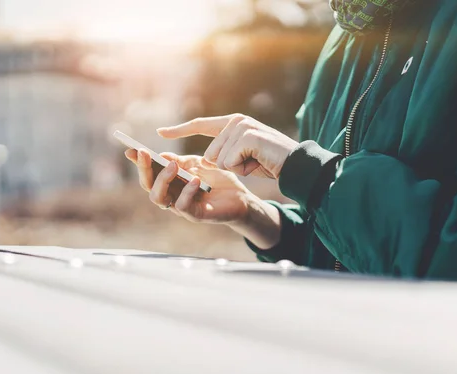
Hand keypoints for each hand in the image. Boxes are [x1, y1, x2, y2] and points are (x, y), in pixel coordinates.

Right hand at [125, 148, 252, 223]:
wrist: (240, 197)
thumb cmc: (218, 181)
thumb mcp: (198, 165)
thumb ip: (180, 161)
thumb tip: (161, 156)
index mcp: (170, 182)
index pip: (149, 173)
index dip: (138, 162)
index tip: (130, 148)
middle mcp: (170, 196)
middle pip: (148, 186)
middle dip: (144, 169)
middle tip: (145, 153)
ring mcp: (181, 207)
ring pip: (159, 198)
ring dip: (162, 180)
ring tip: (173, 166)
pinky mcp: (195, 215)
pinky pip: (182, 206)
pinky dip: (186, 192)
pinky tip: (195, 180)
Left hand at [157, 114, 298, 178]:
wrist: (295, 165)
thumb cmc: (270, 162)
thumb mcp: (243, 155)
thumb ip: (224, 151)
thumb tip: (204, 160)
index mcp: (233, 122)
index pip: (201, 124)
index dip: (180, 130)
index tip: (160, 132)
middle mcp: (235, 121)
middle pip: (210, 154)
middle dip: (228, 166)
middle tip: (250, 162)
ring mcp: (241, 127)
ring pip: (219, 160)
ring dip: (237, 168)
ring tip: (255, 161)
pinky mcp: (247, 137)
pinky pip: (229, 163)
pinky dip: (243, 168)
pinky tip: (258, 162)